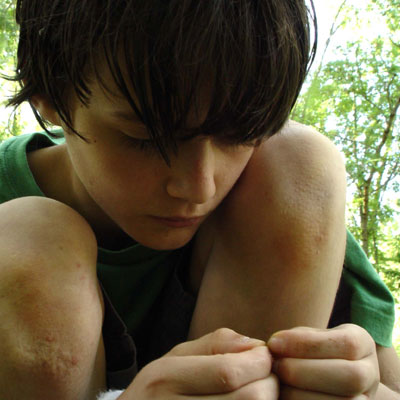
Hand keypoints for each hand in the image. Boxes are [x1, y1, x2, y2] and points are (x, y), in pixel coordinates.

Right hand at [119, 328, 278, 398]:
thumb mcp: (177, 358)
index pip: (228, 372)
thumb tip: (256, 346)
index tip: (266, 357)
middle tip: (269, 378)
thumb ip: (216, 344)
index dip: (259, 363)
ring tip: (261, 393)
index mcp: (164, 380)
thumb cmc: (160, 391)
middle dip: (270, 385)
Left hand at [267, 324, 379, 398]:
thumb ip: (296, 339)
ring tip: (278, 383)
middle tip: (277, 366)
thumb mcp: (306, 336)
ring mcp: (366, 399)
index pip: (347, 343)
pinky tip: (284, 396)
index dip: (307, 344)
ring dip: (302, 393)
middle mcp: (371, 373)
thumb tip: (274, 346)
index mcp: (362, 343)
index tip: (274, 343)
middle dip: (306, 371)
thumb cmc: (307, 349)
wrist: (320, 375)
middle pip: (351, 376)